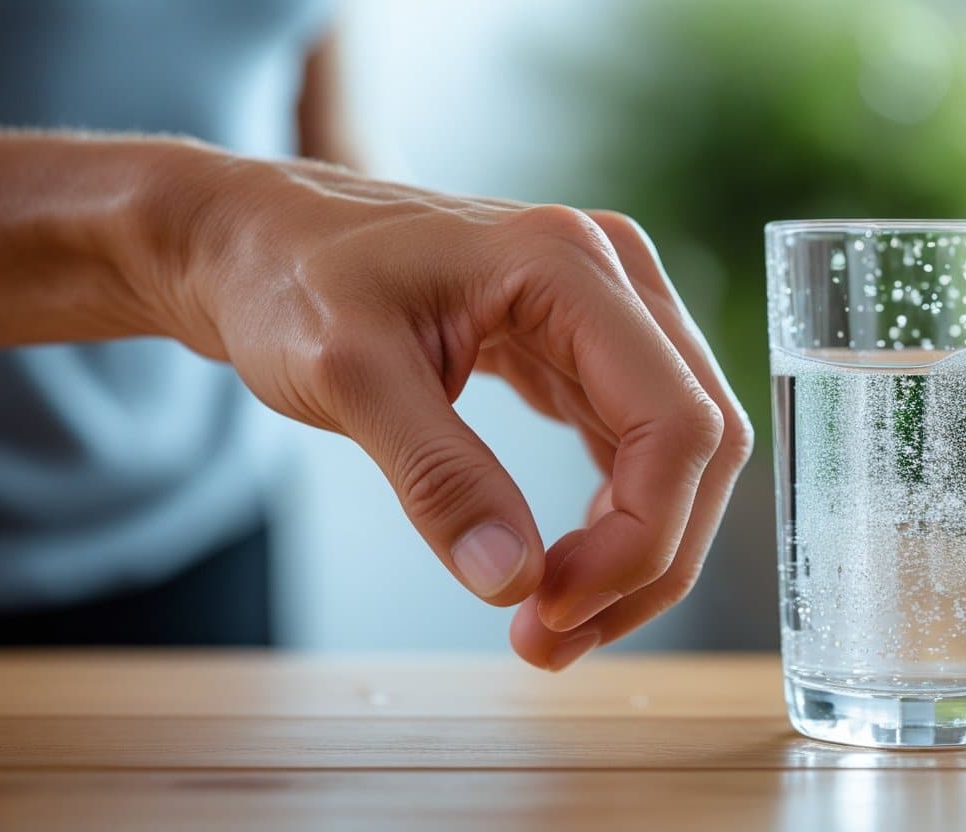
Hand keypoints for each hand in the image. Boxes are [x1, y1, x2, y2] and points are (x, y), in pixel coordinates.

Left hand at [142, 147, 753, 668]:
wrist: (265, 240)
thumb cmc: (291, 280)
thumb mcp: (347, 375)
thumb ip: (435, 474)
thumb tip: (511, 580)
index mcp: (568, 265)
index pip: (675, 423)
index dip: (640, 538)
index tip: (550, 607)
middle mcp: (613, 277)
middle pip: (700, 444)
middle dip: (647, 559)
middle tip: (549, 639)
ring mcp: (608, 308)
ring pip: (681, 453)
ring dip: (638, 550)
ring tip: (553, 620)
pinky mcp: (586, 344)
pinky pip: (639, 443)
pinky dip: (618, 516)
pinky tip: (565, 563)